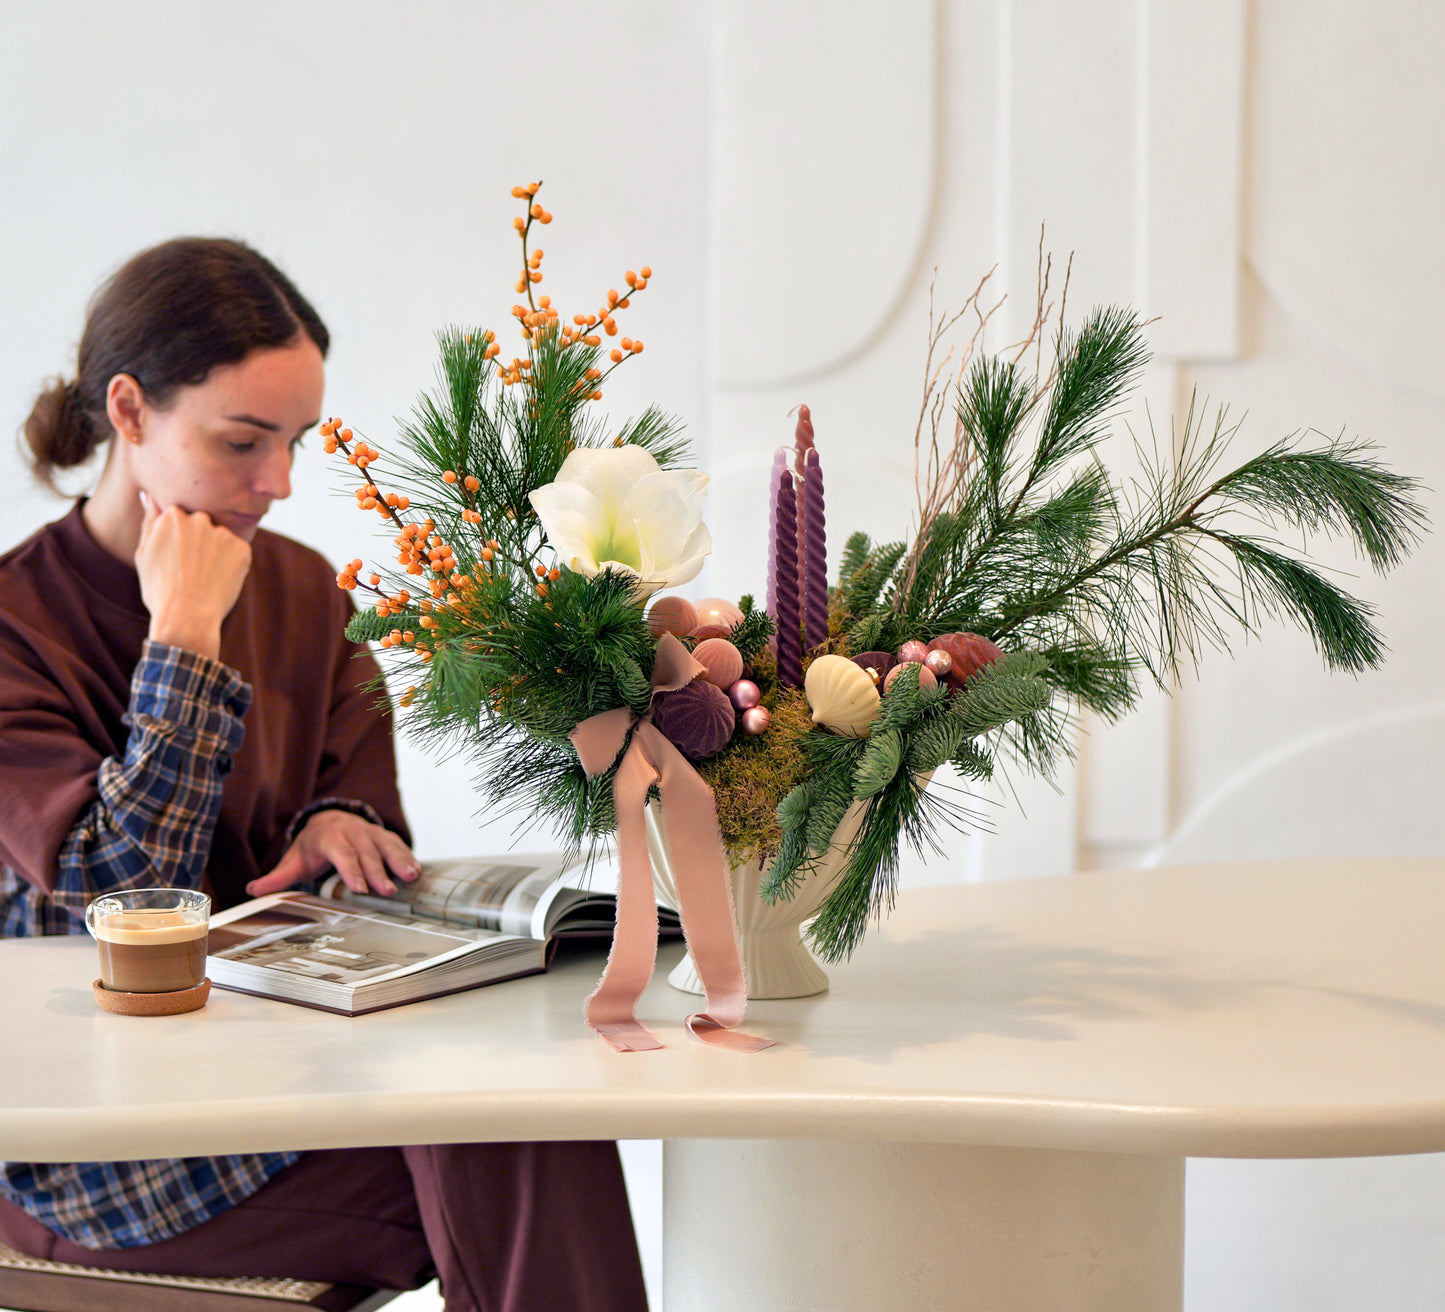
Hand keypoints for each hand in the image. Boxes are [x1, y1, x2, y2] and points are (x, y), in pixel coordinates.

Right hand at [136, 494, 252, 659]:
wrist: (187, 617)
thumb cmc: (160, 589)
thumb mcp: (144, 554)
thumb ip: (149, 522)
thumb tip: (149, 496)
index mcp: (172, 515)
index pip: (180, 516)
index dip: (178, 540)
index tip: (176, 558)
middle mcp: (199, 518)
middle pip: (202, 524)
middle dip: (199, 542)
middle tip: (191, 570)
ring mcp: (222, 533)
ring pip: (221, 538)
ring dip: (216, 552)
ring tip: (204, 577)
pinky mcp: (242, 548)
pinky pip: (237, 551)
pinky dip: (232, 564)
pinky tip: (219, 580)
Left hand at [247, 810, 420, 897]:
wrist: (330, 821)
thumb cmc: (312, 847)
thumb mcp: (294, 860)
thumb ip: (277, 876)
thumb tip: (252, 890)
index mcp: (329, 838)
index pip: (341, 854)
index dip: (351, 870)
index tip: (360, 889)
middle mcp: (352, 831)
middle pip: (366, 853)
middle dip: (377, 872)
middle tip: (387, 891)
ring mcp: (371, 832)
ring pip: (386, 846)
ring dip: (399, 861)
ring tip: (410, 877)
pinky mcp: (384, 836)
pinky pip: (398, 845)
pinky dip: (408, 857)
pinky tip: (416, 872)